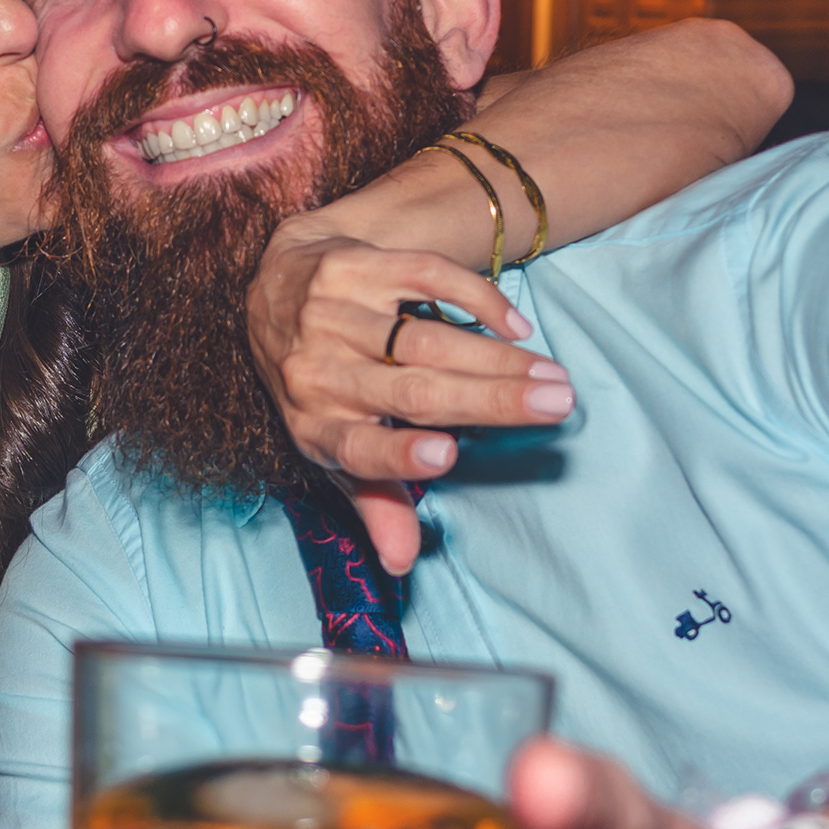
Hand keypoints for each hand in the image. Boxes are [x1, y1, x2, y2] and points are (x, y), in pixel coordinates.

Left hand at [242, 216, 573, 573]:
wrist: (271, 284)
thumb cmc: (319, 382)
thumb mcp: (334, 444)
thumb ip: (376, 498)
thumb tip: (401, 563)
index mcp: (315, 426)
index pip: (355, 448)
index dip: (397, 457)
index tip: (446, 456)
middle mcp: (318, 372)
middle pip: (414, 391)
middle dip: (490, 400)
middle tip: (556, 404)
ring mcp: (333, 315)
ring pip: (426, 339)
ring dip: (496, 358)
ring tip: (550, 374)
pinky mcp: (355, 265)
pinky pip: (424, 277)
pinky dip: (474, 299)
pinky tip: (514, 325)